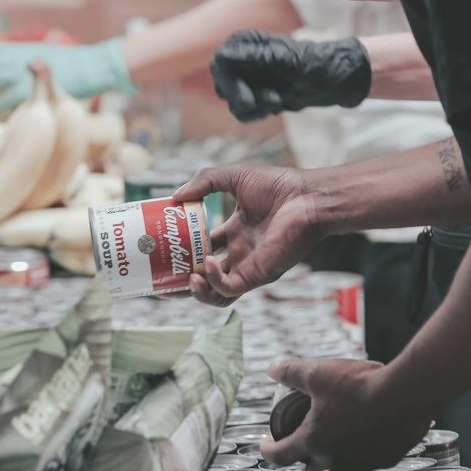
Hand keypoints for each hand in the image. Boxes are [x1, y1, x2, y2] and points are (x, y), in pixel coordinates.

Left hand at [0, 39, 133, 108]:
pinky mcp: (34, 88)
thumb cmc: (68, 66)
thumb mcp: (42, 54)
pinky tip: (1, 110)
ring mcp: (26, 71)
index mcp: (22, 48)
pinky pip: (7, 97)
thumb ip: (23, 59)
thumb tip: (2, 59)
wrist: (91, 67)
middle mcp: (20, 56)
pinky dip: (0, 105)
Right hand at [174, 165, 327, 305]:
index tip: (162, 247)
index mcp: (235, 232)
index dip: (182, 251)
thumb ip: (205, 182)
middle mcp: (240, 252)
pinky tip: (208, 266)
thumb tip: (175, 197)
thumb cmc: (280, 186)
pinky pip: (230, 289)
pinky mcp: (258, 275)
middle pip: (205, 275)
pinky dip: (215, 282)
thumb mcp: (235, 177)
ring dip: (197, 291)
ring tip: (185, 279)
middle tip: (162, 276)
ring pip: (216, 293)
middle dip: (182, 280)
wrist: (308, 198)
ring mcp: (248, 266)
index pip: (202, 247)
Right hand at [211, 31, 371, 121]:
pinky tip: (276, 106)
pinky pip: (244, 112)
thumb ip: (257, 58)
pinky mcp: (255, 95)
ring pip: (233, 103)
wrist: (335, 81)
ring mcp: (248, 78)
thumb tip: (225, 58)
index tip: (247, 101)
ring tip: (278, 102)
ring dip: (255, 108)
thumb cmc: (316, 64)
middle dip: (243, 99)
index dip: (230, 84)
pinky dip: (258, 114)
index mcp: (247, 42)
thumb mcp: (288, 60)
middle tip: (271, 102)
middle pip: (222, 86)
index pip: (221, 63)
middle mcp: (243, 59)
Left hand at [262, 359, 432, 470]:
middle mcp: (335, 460)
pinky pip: (370, 465)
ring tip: (337, 453)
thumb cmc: (360, 386)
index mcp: (313, 441)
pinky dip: (365, 457)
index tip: (266, 445)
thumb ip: (292, 372)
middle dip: (304, 465)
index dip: (267, 451)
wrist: (405, 395)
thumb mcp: (318, 373)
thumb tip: (272, 369)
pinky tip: (368, 441)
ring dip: (336, 468)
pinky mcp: (386, 460)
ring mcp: (362, 464)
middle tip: (304, 450)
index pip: (280, 456)